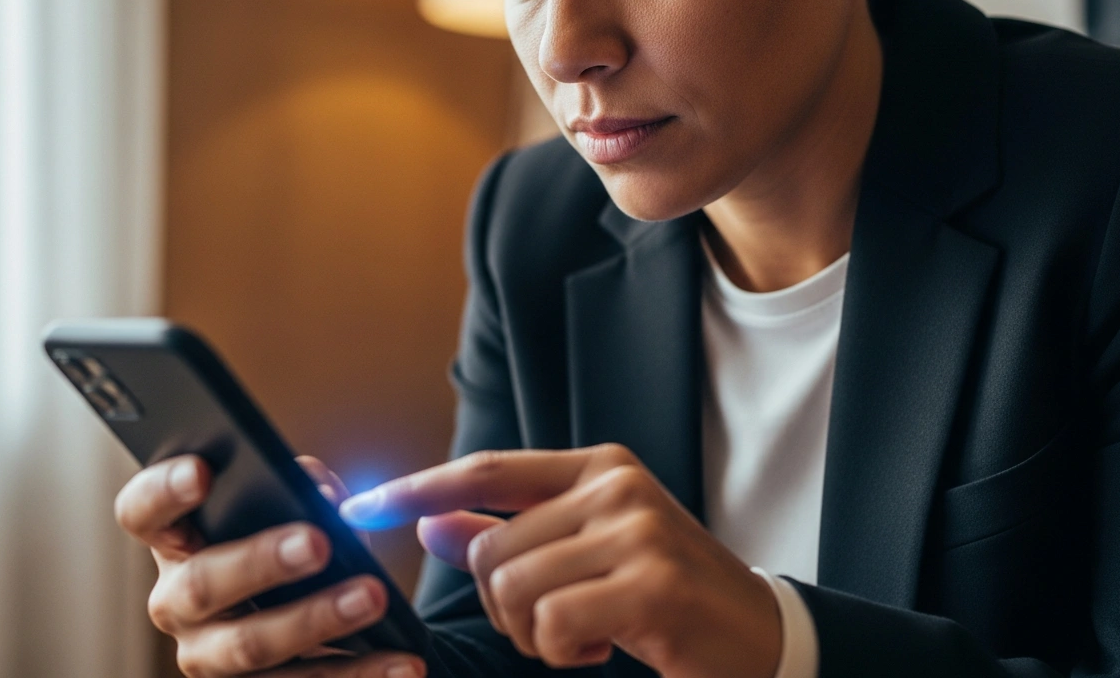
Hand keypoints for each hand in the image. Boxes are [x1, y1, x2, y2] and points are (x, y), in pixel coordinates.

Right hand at [113, 454, 425, 677]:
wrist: (322, 623)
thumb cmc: (297, 544)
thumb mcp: (296, 511)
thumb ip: (303, 490)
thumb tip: (321, 493)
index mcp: (177, 542)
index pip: (143, 512)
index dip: (164, 491)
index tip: (204, 470)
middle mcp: (178, 604)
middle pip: (200, 585)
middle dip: (260, 561)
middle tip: (317, 541)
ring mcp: (209, 659)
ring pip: (248, 647)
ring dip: (317, 620)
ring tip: (375, 597)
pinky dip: (359, 674)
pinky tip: (402, 663)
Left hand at [339, 444, 781, 677]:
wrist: (757, 634)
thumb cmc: (665, 593)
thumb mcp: (587, 553)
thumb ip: (512, 532)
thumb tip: (431, 522)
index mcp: (599, 468)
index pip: (488, 469)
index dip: (418, 488)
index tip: (361, 507)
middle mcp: (616, 487)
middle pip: (490, 546)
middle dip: (502, 605)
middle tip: (551, 625)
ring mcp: (636, 532)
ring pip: (513, 586)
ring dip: (531, 633)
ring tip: (580, 635)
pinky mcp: (648, 583)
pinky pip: (549, 622)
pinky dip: (559, 651)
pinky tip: (599, 648)